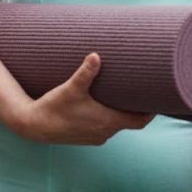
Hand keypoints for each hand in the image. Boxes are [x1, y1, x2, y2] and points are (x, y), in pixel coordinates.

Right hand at [9, 53, 153, 144]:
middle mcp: (104, 132)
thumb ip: (85, 72)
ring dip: (123, 111)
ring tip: (127, 93)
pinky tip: (106, 104)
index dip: (152, 111)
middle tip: (144, 89)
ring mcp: (95, 136)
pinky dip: (110, 116)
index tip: (159, 97)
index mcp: (108, 122)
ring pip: (118, 124)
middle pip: (131, 121)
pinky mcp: (85, 135)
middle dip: (138, 107)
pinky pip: (105, 126)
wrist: (32, 125)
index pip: (140, 120)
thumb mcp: (70, 88)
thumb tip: (95, 55)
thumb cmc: (53, 107)